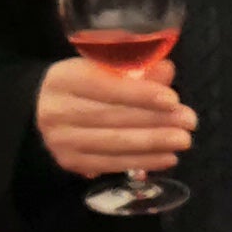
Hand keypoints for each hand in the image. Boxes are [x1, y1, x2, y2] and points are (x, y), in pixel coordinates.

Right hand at [37, 54, 193, 177]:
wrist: (42, 108)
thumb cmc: (82, 83)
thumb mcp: (102, 68)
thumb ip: (134, 69)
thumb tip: (167, 71)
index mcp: (65, 79)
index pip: (106, 87)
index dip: (141, 94)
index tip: (173, 100)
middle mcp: (57, 110)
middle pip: (113, 118)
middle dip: (156, 120)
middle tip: (189, 121)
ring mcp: (61, 140)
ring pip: (115, 144)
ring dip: (154, 143)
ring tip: (184, 140)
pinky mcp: (70, 162)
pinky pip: (112, 164)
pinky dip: (143, 162)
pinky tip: (167, 158)